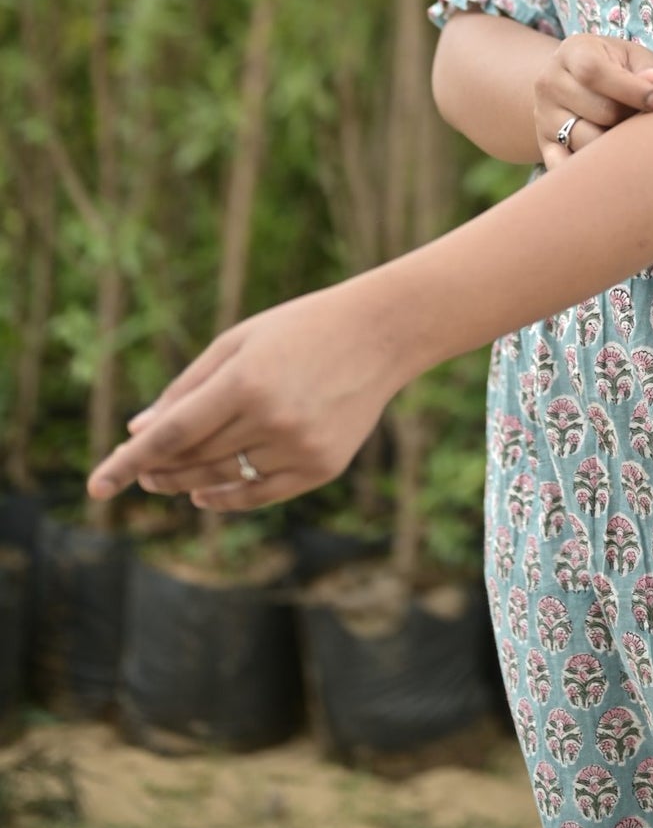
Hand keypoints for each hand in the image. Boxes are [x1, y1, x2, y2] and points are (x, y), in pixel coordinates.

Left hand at [85, 279, 403, 512]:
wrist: (381, 334)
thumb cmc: (301, 328)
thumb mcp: (239, 342)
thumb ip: (187, 387)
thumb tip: (137, 431)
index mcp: (246, 380)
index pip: (172, 435)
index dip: (129, 462)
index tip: (96, 487)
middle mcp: (272, 418)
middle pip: (194, 460)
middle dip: (156, 469)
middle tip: (136, 471)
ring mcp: (300, 447)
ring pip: (224, 478)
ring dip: (187, 482)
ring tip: (164, 479)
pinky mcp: (322, 466)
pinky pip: (260, 495)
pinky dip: (226, 498)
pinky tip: (202, 494)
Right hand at [533, 33, 652, 169]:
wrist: (575, 81)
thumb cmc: (615, 68)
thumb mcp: (631, 57)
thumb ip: (648, 69)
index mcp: (572, 52)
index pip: (593, 72)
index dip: (631, 89)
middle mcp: (550, 82)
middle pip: (597, 111)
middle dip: (630, 119)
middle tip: (647, 120)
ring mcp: (543, 116)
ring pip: (587, 141)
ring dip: (617, 145)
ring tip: (631, 136)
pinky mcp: (544, 145)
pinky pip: (564, 166)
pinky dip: (589, 170)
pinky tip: (610, 164)